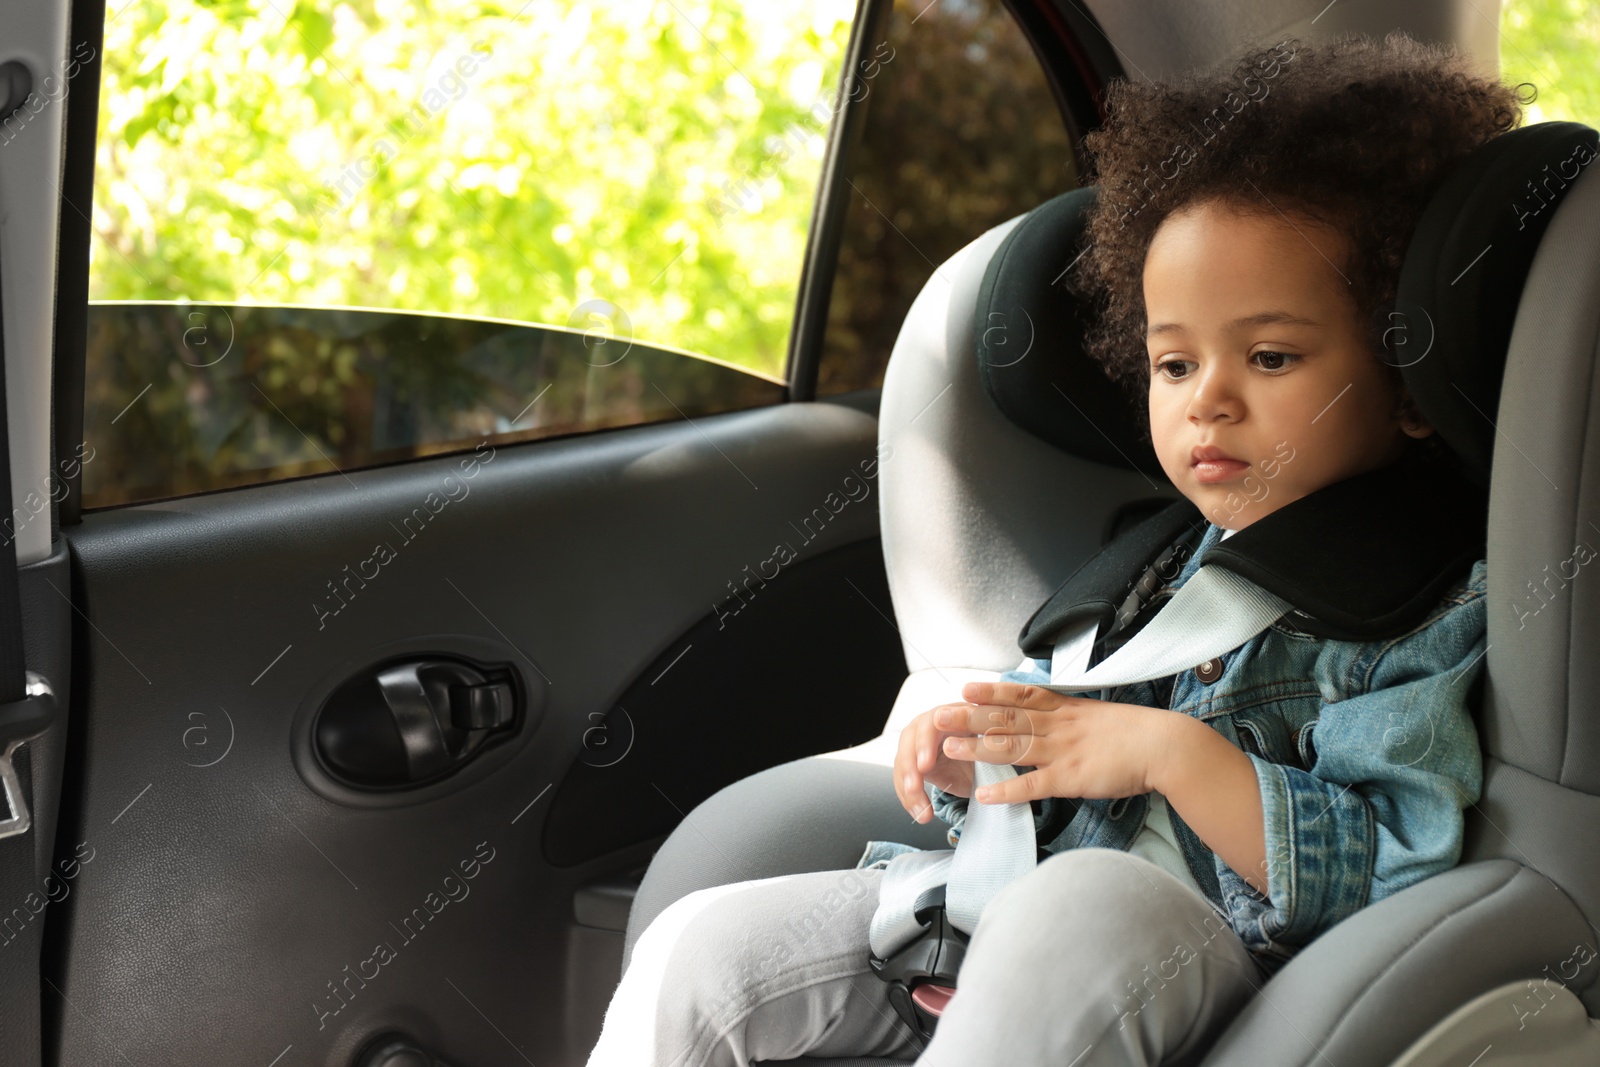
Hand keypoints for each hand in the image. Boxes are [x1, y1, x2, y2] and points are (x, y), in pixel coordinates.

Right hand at [894, 704, 979, 822]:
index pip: (931, 723)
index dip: (925, 743)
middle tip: (915, 788)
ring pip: (903, 762)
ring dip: (908, 788)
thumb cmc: (989, 749)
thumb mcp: (993, 747)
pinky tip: (920, 814)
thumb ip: (987, 746)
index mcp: (951, 713)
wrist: (985, 762)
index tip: (925, 766)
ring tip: (921, 812)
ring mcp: (917, 742)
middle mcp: (929, 723)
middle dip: (910, 766)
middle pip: (910, 741)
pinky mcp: (912, 761)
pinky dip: (910, 799)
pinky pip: (904, 780)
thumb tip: (988, 749)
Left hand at [938, 681, 1180, 803]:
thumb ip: (1067, 716)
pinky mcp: (1070, 779)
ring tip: (949, 749)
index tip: (964, 688)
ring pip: (1012, 748)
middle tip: (940, 716)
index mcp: (1063, 709)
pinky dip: (1007, 791)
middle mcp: (1057, 726)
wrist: (1163, 746)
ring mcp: (1062, 752)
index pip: (1020, 695)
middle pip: (1006, 718)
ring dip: (978, 749)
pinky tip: (985, 795)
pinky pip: (1032, 785)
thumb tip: (1046, 716)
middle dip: (970, 718)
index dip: (990, 692)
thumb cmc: (1133, 733)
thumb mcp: (1095, 715)